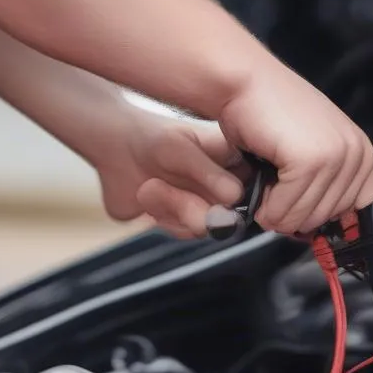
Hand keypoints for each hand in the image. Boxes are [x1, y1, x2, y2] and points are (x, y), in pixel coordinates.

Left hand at [96, 111, 246, 238]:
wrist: (115, 149)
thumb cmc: (151, 139)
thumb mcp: (178, 148)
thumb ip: (208, 174)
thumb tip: (235, 198)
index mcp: (239, 161)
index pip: (258, 190)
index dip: (236, 197)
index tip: (212, 193)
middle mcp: (230, 186)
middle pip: (233, 216)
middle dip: (194, 206)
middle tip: (161, 184)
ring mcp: (211, 205)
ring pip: (207, 228)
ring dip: (173, 209)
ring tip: (151, 186)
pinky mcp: (190, 222)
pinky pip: (187, 234)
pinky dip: (164, 218)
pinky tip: (150, 197)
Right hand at [217, 63, 372, 235]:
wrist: (242, 83)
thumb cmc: (270, 116)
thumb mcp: (315, 153)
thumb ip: (328, 188)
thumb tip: (325, 231)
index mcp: (364, 155)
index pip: (357, 215)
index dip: (322, 217)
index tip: (300, 206)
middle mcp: (357, 154)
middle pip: (325, 221)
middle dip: (293, 212)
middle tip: (275, 183)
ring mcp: (337, 156)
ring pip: (304, 219)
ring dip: (276, 209)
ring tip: (267, 178)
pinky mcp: (312, 160)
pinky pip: (286, 210)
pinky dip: (266, 204)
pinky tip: (260, 177)